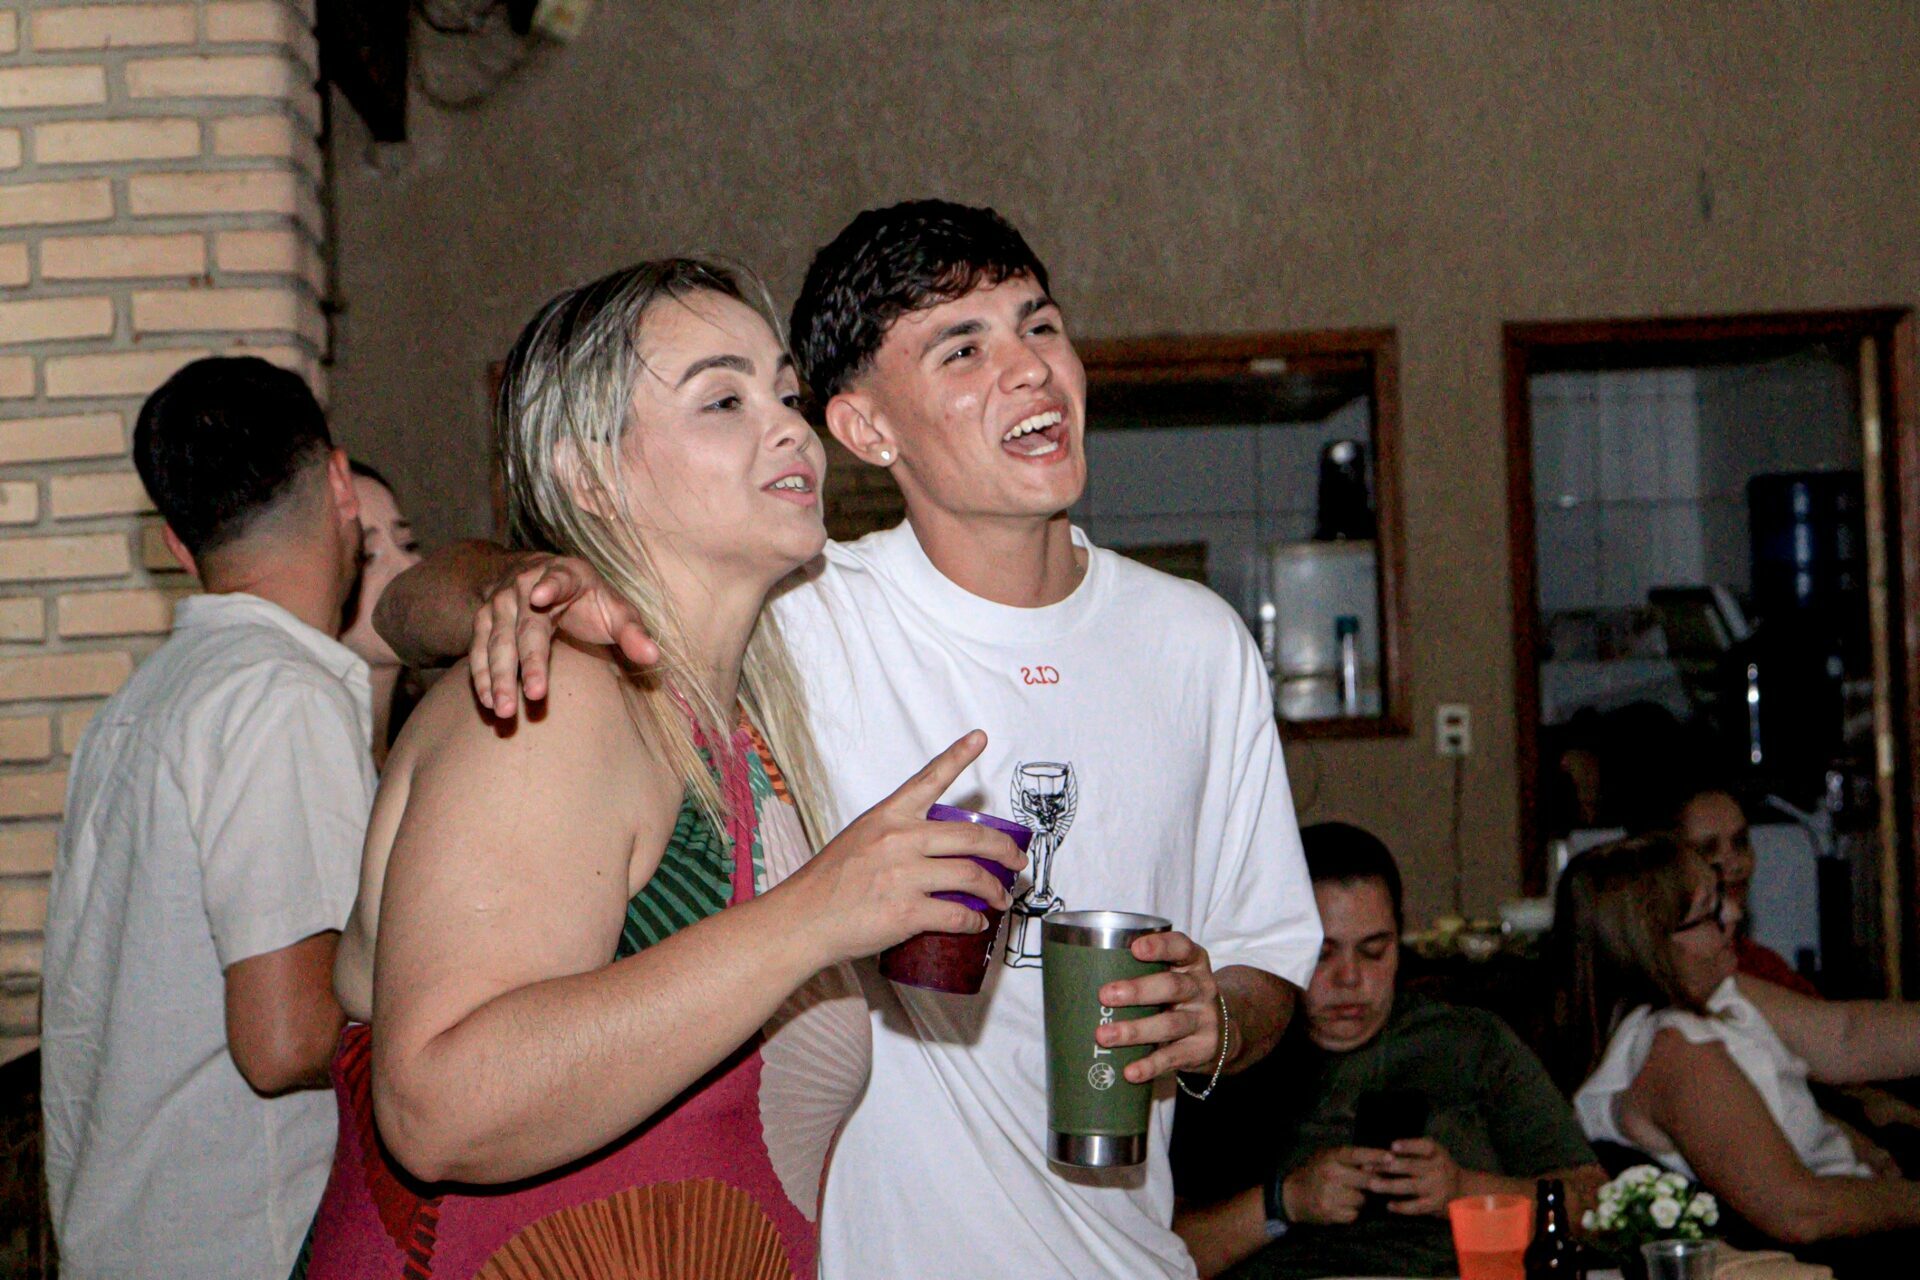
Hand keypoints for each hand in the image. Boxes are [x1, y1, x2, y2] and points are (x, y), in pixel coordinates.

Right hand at [470, 554, 658, 716]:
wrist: (534, 576)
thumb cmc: (585, 598)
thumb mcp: (613, 607)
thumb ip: (632, 632)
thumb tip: (653, 657)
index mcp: (565, 574)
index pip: (559, 579)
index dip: (551, 585)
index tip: (541, 596)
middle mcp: (526, 585)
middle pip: (526, 627)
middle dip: (528, 662)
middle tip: (534, 695)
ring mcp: (500, 604)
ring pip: (497, 642)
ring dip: (498, 677)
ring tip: (504, 709)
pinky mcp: (483, 621)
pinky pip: (478, 650)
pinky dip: (481, 676)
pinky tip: (488, 701)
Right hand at [779, 731, 1028, 966]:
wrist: (802, 919)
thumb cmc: (828, 883)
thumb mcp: (860, 839)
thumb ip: (897, 837)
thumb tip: (935, 851)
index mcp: (887, 816)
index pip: (928, 779)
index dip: (958, 756)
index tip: (979, 738)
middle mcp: (900, 839)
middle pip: (971, 837)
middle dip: (1004, 851)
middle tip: (1016, 861)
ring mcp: (904, 875)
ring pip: (971, 876)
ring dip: (996, 890)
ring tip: (1001, 898)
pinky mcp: (907, 911)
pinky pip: (957, 914)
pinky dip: (974, 920)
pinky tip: (976, 923)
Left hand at [1093, 930, 1221, 1083]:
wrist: (1222, 1032)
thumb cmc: (1179, 997)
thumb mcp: (1172, 975)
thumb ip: (1141, 971)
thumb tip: (1080, 977)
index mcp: (1192, 963)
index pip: (1181, 947)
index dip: (1160, 946)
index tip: (1135, 948)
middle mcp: (1201, 989)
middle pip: (1172, 987)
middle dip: (1138, 991)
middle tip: (1105, 995)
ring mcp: (1204, 1020)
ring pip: (1170, 1025)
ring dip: (1135, 1030)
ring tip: (1104, 1036)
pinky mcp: (1200, 1050)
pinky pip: (1173, 1058)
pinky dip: (1150, 1065)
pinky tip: (1130, 1071)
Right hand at [1281, 1147, 1386, 1225]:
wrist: (1292, 1195)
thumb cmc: (1316, 1172)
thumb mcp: (1328, 1157)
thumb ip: (1350, 1159)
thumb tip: (1378, 1162)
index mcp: (1330, 1157)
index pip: (1356, 1155)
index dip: (1375, 1155)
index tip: (1391, 1157)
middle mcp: (1330, 1175)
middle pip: (1366, 1180)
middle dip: (1375, 1182)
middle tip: (1379, 1182)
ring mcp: (1330, 1195)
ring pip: (1362, 1199)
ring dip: (1362, 1198)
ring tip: (1351, 1194)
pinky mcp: (1330, 1212)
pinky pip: (1354, 1213)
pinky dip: (1353, 1211)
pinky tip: (1343, 1205)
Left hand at [1369, 1137, 1462, 1216]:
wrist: (1463, 1190)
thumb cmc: (1438, 1167)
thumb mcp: (1433, 1154)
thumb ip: (1413, 1152)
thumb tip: (1383, 1152)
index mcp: (1437, 1153)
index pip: (1424, 1146)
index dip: (1409, 1145)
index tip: (1393, 1146)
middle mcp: (1438, 1169)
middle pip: (1411, 1166)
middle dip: (1387, 1166)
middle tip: (1367, 1167)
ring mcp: (1437, 1188)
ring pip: (1410, 1186)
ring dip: (1389, 1185)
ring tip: (1372, 1185)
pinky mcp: (1435, 1205)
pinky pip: (1416, 1207)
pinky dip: (1402, 1206)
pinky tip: (1388, 1205)